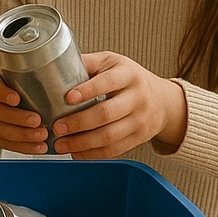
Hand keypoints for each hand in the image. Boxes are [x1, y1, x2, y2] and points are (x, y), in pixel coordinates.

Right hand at [0, 61, 48, 153]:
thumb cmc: (1, 79)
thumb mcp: (4, 67)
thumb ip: (24, 67)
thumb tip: (61, 64)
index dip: (1, 93)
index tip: (16, 99)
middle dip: (17, 118)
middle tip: (37, 120)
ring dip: (22, 135)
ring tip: (41, 135)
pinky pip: (5, 143)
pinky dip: (22, 147)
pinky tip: (37, 147)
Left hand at [51, 51, 186, 158]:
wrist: (163, 100)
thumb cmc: (129, 78)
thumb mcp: (112, 62)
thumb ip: (88, 63)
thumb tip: (54, 64)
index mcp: (128, 74)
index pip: (108, 82)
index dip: (87, 90)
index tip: (67, 97)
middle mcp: (137, 98)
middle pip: (107, 113)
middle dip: (79, 122)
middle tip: (57, 127)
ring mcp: (140, 120)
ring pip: (109, 136)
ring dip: (82, 143)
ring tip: (61, 144)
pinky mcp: (139, 138)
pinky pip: (115, 150)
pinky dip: (93, 154)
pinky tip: (76, 153)